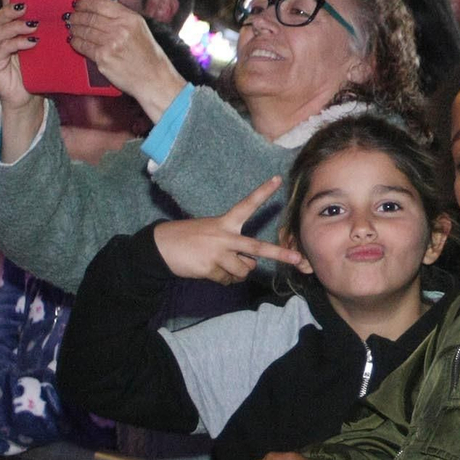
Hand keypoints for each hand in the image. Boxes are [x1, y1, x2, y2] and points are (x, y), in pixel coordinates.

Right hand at [0, 0, 43, 153]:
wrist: (28, 99)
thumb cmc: (36, 70)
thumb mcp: (41, 45)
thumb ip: (41, 27)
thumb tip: (47, 9)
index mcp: (6, 30)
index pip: (4, 7)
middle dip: (12, 9)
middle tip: (27, 6)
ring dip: (17, 26)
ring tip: (34, 25)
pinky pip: (2, 49)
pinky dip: (16, 43)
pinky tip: (30, 42)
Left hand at [67, 0, 186, 120]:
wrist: (153, 79)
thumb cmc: (149, 58)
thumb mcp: (140, 30)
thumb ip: (121, 19)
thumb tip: (99, 12)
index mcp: (130, 19)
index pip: (101, 4)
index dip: (86, 2)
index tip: (79, 3)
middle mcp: (120, 29)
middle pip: (90, 17)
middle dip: (77, 16)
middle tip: (71, 16)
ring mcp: (110, 43)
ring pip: (84, 30)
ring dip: (74, 28)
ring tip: (71, 27)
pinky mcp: (103, 58)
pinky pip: (83, 46)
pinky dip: (76, 42)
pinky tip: (74, 41)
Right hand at [152, 176, 302, 283]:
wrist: (161, 247)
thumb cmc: (189, 238)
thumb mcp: (212, 234)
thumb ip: (233, 246)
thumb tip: (249, 266)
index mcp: (225, 222)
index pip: (247, 204)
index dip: (263, 192)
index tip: (278, 180)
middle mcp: (225, 236)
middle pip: (257, 248)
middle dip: (279, 254)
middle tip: (297, 259)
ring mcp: (219, 253)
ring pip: (243, 271)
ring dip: (236, 272)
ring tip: (220, 264)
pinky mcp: (211, 268)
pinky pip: (228, 280)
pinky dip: (222, 279)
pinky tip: (209, 270)